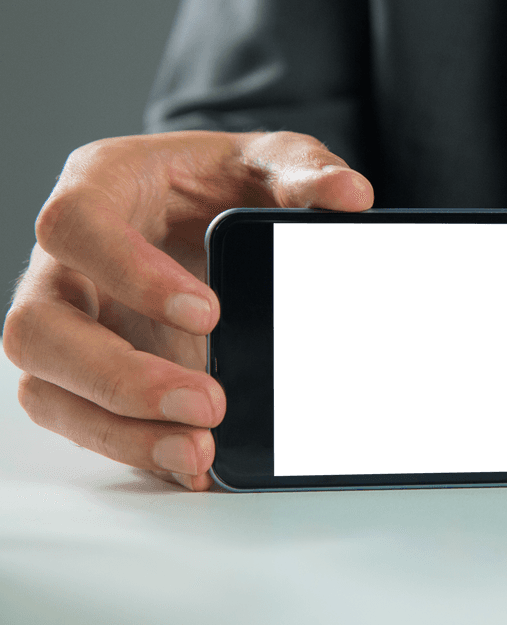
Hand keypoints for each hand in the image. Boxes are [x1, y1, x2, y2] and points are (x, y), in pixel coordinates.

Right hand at [3, 131, 371, 489]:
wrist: (211, 209)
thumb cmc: (224, 178)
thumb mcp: (269, 160)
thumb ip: (304, 171)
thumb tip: (350, 197)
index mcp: (97, 187)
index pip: (74, 227)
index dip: (128, 273)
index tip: (208, 313)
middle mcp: (64, 261)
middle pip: (38, 328)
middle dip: (120, 377)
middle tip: (208, 403)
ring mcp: (69, 322)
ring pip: (47, 388)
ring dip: (119, 429)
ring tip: (199, 448)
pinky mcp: (84, 373)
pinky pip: (82, 421)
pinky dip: (133, 448)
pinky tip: (189, 464)